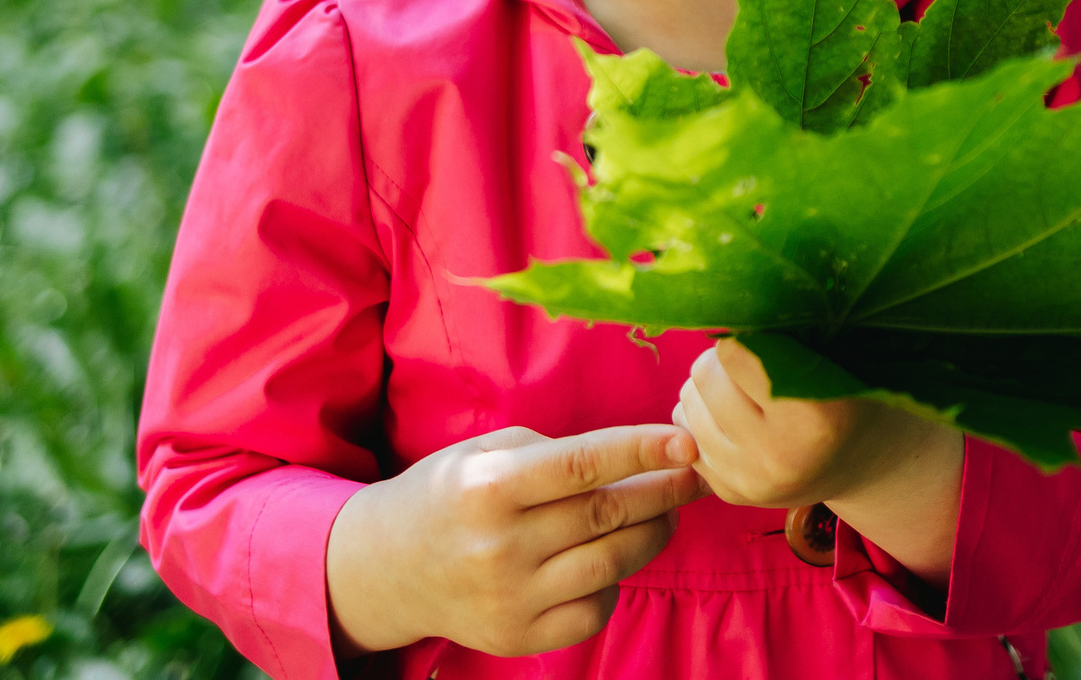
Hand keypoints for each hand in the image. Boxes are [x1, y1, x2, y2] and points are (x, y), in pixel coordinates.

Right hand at [324, 423, 705, 657]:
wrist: (387, 568)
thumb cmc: (447, 495)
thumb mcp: (484, 452)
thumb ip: (553, 453)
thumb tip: (634, 462)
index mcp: (489, 487)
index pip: (584, 465)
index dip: (643, 452)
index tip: (687, 443)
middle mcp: (499, 546)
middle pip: (607, 516)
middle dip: (664, 492)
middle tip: (693, 475)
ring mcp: (510, 598)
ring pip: (612, 564)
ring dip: (653, 534)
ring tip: (666, 512)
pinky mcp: (518, 637)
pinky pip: (594, 610)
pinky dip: (615, 582)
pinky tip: (614, 559)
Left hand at [672, 341, 963, 582]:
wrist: (861, 461)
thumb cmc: (849, 392)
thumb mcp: (834, 360)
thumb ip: (785, 338)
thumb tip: (724, 309)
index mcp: (814, 417)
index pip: (735, 352)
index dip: (745, 337)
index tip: (763, 338)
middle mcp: (778, 457)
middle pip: (705, 377)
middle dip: (722, 361)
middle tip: (752, 363)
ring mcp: (749, 482)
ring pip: (687, 405)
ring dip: (708, 389)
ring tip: (745, 390)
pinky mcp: (729, 493)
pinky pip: (684, 435)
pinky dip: (701, 418)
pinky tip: (735, 419)